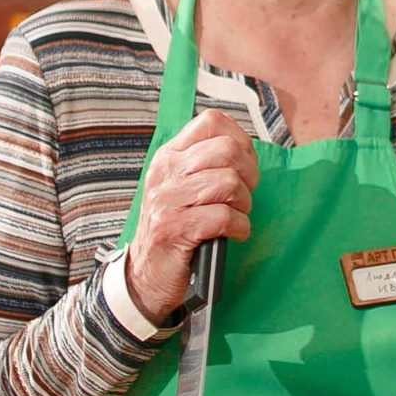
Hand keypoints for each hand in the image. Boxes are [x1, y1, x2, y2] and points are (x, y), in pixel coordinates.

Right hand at [123, 110, 256, 323]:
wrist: (146, 273)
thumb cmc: (174, 228)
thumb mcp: (181, 187)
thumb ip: (205, 164)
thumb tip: (245, 149)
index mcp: (169, 156)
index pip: (212, 122)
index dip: (240, 140)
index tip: (243, 164)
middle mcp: (165, 172)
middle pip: (227, 150)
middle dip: (248, 174)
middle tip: (243, 195)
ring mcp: (167, 200)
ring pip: (229, 183)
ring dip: (244, 204)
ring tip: (236, 216)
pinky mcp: (174, 228)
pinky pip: (226, 217)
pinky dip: (240, 228)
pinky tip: (234, 234)